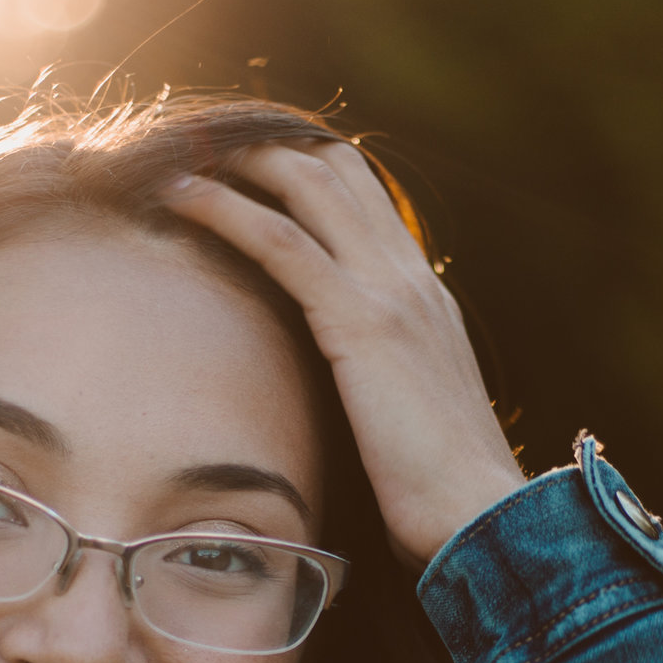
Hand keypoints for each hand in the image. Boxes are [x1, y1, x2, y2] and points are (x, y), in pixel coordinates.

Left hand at [162, 143, 526, 568]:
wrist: (480, 515)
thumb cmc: (440, 489)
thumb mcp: (410, 413)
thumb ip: (381, 378)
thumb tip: (338, 388)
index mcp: (425, 295)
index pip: (365, 196)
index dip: (306, 166)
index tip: (248, 167)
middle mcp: (410, 276)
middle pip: (335, 169)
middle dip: (266, 146)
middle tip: (203, 148)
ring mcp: (389, 291)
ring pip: (308, 185)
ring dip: (238, 160)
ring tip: (182, 155)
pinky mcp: (360, 322)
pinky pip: (282, 242)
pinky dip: (226, 209)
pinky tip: (181, 196)